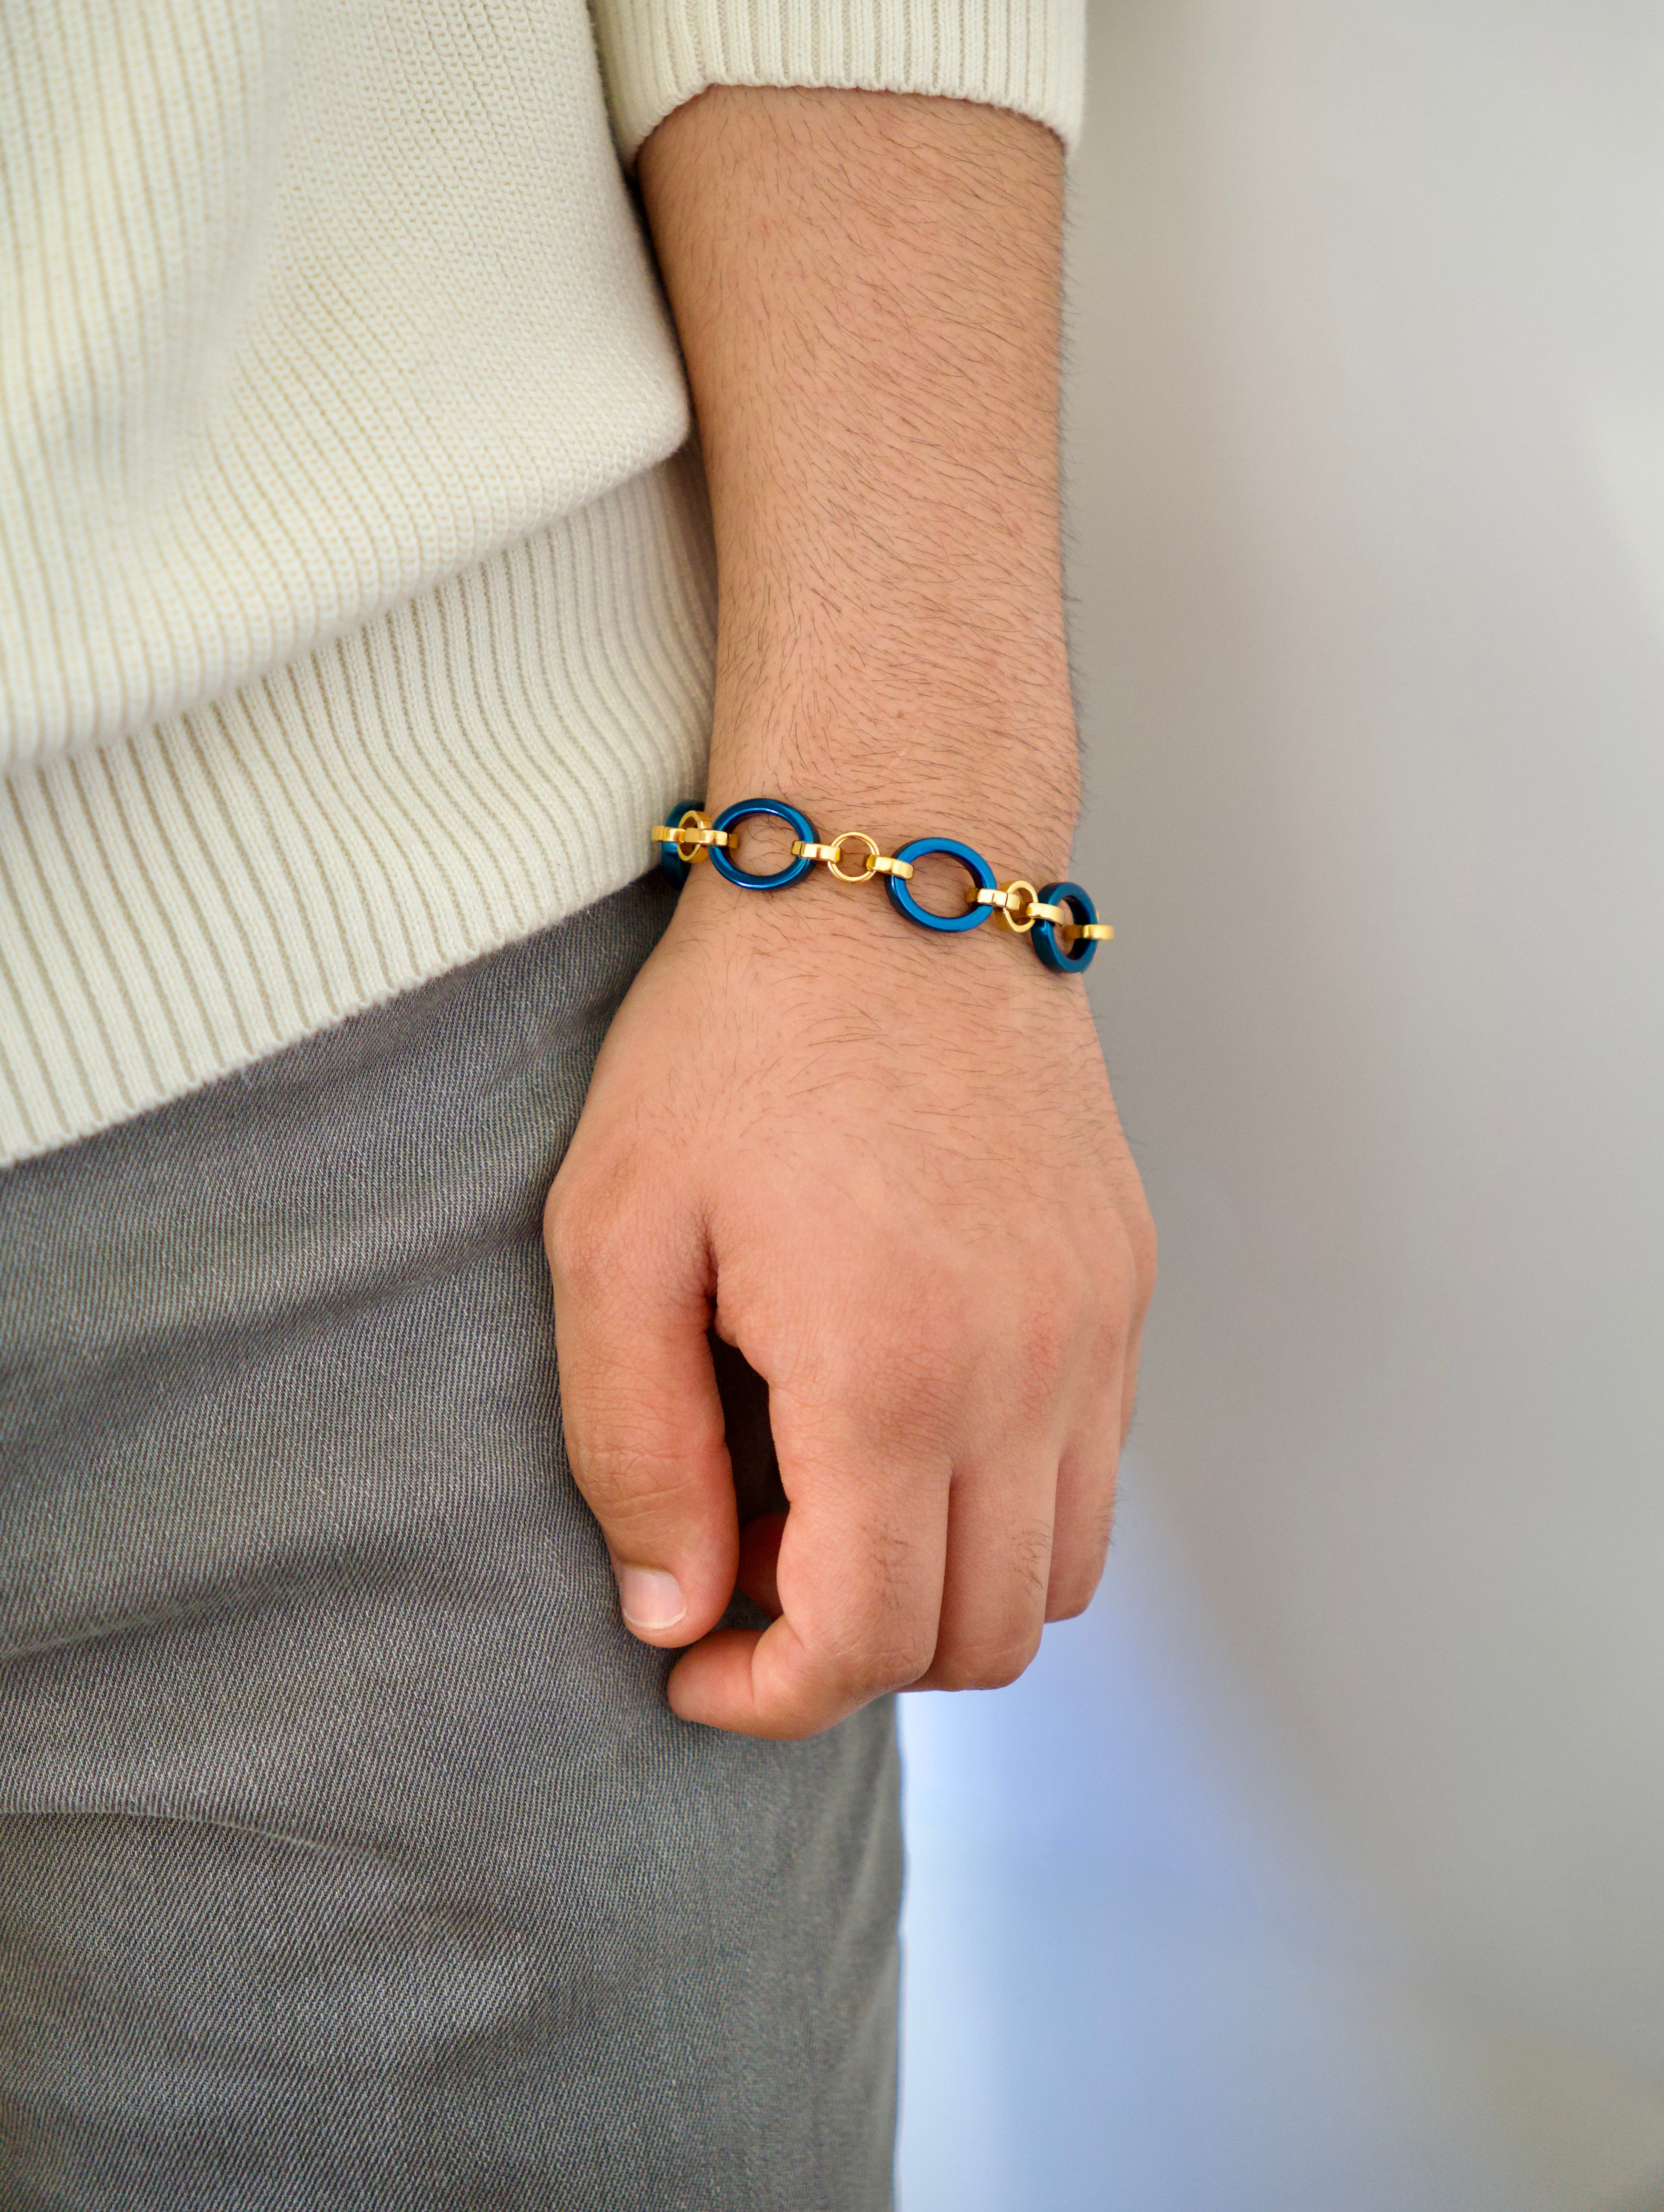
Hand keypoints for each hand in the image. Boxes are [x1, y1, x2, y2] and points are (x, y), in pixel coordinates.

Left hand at [544, 859, 1155, 1739]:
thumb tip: (676, 1615)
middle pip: (980, 1637)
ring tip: (828, 1488)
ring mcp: (1097, 1329)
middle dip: (851, 1648)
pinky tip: (907, 1410)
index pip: (864, 1642)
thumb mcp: (615, 1238)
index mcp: (890, 1375)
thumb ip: (635, 1451)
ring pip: (1059, 1573)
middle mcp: (1028, 1373)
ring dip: (944, 1586)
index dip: (767, 1695)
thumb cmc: (732, 1045)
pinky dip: (1008, 1500)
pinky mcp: (1125, 1281)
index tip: (692, 1662)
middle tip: (744, 1552)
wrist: (893, 880)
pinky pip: (1095, 1467)